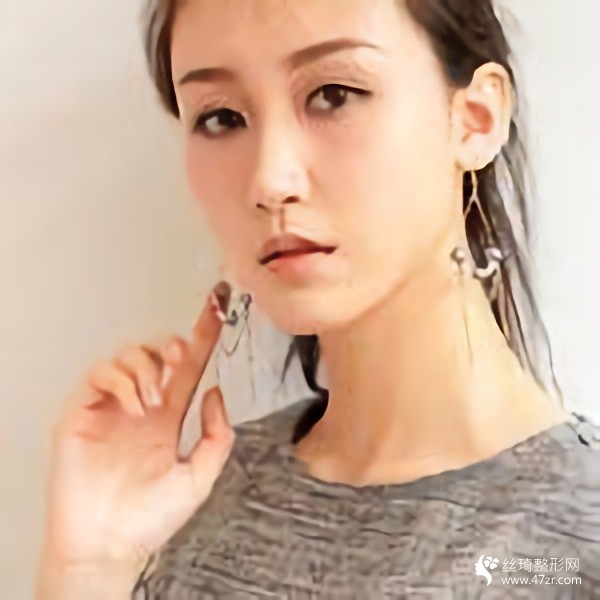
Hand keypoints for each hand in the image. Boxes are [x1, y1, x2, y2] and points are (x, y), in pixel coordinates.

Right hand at [40, 282, 234, 570]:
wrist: (109, 546)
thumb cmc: (151, 517)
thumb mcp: (200, 475)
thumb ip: (217, 434)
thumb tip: (216, 391)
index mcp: (169, 416)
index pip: (189, 366)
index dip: (204, 335)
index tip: (219, 305)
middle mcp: (142, 404)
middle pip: (157, 351)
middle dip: (173, 343)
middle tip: (181, 356)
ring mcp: (112, 407)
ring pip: (129, 355)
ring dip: (147, 368)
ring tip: (153, 402)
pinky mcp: (83, 412)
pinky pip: (101, 374)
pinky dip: (122, 381)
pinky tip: (135, 406)